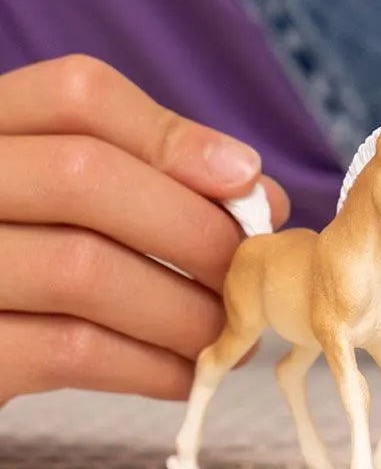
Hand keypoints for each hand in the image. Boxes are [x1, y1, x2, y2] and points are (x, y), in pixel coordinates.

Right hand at [0, 55, 288, 406]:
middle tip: (248, 277)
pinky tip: (183, 374)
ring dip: (183, 310)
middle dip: (195, 229)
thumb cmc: (31, 269)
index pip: (77, 94)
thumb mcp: (69, 205)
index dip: (174, 136)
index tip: (247, 180)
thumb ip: (152, 177)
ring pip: (84, 269)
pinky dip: (149, 365)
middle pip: (85, 174)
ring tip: (227, 333)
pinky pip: (70, 350)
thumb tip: (260, 194)